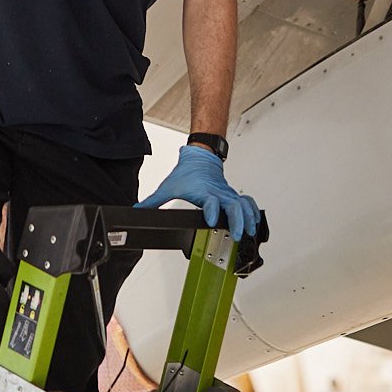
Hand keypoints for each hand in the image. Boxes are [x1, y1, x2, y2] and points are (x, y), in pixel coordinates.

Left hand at [135, 145, 261, 240]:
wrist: (200, 156)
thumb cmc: (187, 172)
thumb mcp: (168, 187)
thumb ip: (153, 201)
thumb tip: (137, 210)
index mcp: (203, 191)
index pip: (210, 202)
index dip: (212, 211)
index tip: (212, 221)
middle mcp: (218, 193)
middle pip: (233, 206)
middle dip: (237, 221)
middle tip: (236, 234)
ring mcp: (227, 194)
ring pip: (243, 205)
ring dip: (248, 218)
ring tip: (250, 232)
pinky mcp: (232, 195)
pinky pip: (246, 202)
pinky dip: (252, 212)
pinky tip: (254, 223)